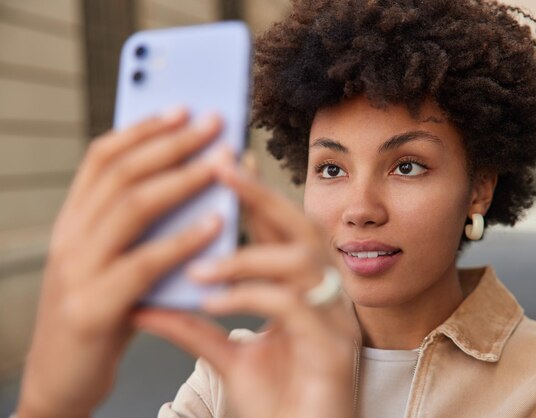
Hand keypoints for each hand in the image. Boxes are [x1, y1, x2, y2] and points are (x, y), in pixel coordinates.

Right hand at [17, 109, 224, 417]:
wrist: (62, 382)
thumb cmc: (102, 315)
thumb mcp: (114, 262)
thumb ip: (142, 230)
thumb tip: (199, 187)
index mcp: (74, 221)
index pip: (103, 157)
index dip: (144, 129)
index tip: (182, 108)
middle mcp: (69, 237)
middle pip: (123, 172)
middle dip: (172, 142)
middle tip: (213, 121)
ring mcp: (75, 271)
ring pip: (132, 207)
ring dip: (182, 179)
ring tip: (222, 161)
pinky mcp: (91, 308)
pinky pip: (143, 264)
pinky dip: (182, 240)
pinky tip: (216, 223)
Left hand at [134, 153, 356, 417]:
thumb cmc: (276, 403)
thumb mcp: (227, 357)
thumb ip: (193, 326)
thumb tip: (145, 300)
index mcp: (306, 291)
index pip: (282, 231)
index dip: (256, 193)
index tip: (223, 162)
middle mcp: (328, 296)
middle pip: (302, 228)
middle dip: (261, 194)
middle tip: (220, 165)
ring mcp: (337, 319)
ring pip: (302, 261)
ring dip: (247, 254)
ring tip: (199, 264)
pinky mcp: (335, 349)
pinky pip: (294, 306)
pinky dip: (251, 294)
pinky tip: (213, 299)